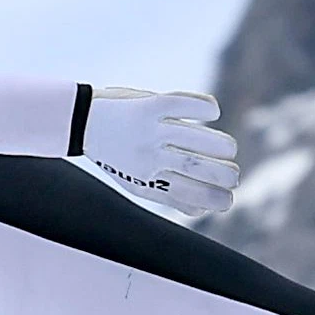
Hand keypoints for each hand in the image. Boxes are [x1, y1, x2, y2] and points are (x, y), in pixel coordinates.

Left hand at [77, 87, 239, 218]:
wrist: (80, 123)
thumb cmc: (115, 154)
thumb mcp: (135, 181)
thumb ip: (167, 194)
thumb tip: (200, 210)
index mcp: (145, 179)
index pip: (186, 193)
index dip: (212, 199)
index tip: (229, 199)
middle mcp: (147, 156)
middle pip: (193, 166)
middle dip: (221, 174)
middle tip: (234, 176)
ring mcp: (148, 130)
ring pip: (191, 138)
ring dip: (218, 145)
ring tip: (230, 150)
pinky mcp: (146, 106)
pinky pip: (179, 104)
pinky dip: (201, 105)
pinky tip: (214, 111)